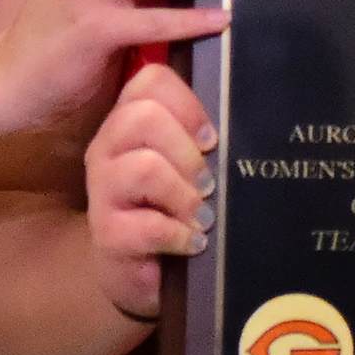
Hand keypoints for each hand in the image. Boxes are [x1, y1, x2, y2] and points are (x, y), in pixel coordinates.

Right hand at [84, 63, 211, 320]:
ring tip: (202, 216)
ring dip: (185, 195)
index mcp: (129, 120)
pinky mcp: (107, 234)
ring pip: (145, 168)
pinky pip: (148, 225)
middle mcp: (108, 147)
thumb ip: (205, 138)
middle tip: (208, 183)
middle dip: (187, 151)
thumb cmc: (175, 208)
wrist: (144, 273)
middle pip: (143, 117)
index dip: (189, 105)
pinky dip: (181, 235)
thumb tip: (252, 116)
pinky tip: (192, 243)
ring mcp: (102, 190)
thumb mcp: (190, 165)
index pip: (150, 81)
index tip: (211, 140)